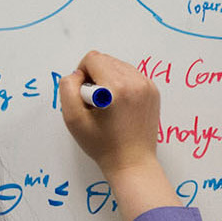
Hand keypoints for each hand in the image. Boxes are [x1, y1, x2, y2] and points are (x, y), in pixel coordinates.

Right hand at [59, 51, 160, 175]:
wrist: (132, 162)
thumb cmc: (102, 144)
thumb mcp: (73, 118)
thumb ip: (68, 88)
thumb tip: (78, 74)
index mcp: (117, 86)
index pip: (92, 59)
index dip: (82, 75)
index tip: (85, 96)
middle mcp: (136, 82)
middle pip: (106, 60)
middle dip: (95, 77)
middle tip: (96, 103)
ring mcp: (148, 86)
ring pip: (119, 66)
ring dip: (108, 79)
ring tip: (108, 105)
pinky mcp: (153, 91)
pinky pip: (131, 75)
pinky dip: (122, 84)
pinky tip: (119, 105)